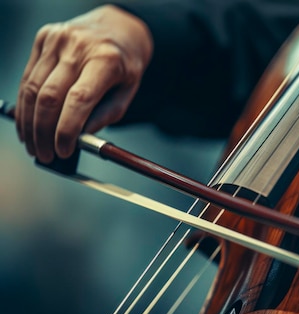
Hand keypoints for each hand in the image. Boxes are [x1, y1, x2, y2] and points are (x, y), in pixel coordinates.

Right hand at [15, 5, 152, 162]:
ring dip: (30, 122)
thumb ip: (105, 116)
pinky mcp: (43, 38)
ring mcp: (57, 40)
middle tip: (46, 154)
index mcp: (106, 60)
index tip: (64, 150)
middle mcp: (78, 47)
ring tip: (35, 145)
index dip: (66, 130)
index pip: (79, 100)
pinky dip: (25, 104)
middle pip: (49, 96)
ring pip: (32, 88)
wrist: (119, 27)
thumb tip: (79, 139)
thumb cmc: (125, 63)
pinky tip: (28, 123)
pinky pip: (28, 77)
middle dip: (43, 132)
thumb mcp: (128, 91)